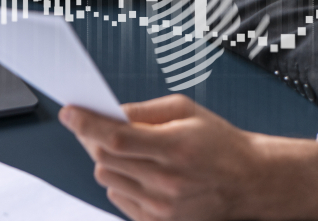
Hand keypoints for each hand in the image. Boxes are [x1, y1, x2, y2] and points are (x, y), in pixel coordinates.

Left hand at [59, 94, 317, 220]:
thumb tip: (113, 111)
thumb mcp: (187, 110)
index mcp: (175, 147)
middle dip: (92, 138)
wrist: (247, 181)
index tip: (70, 112)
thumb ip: (147, 110)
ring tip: (129, 148)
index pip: (117, 136)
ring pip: (107, 179)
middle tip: (92, 123)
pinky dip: (120, 181)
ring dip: (108, 159)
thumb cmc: (218, 141)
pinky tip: (139, 170)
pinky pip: (118, 198)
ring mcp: (162, 207)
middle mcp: (166, 180)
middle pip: (105, 159)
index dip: (88, 123)